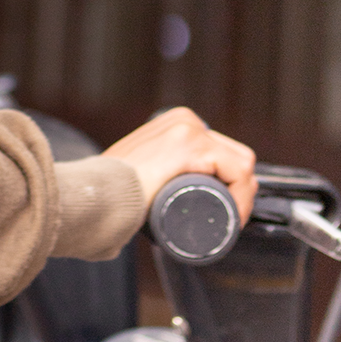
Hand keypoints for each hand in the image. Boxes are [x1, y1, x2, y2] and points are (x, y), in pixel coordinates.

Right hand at [103, 107, 257, 222]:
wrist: (97, 195)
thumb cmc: (112, 190)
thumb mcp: (139, 168)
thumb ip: (148, 169)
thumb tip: (150, 190)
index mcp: (176, 122)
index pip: (221, 152)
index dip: (228, 184)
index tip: (220, 212)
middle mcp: (185, 120)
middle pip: (233, 158)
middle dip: (236, 190)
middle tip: (223, 219)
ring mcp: (190, 130)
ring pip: (241, 165)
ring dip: (242, 196)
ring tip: (227, 221)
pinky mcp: (193, 145)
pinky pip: (238, 172)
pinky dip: (243, 197)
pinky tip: (233, 216)